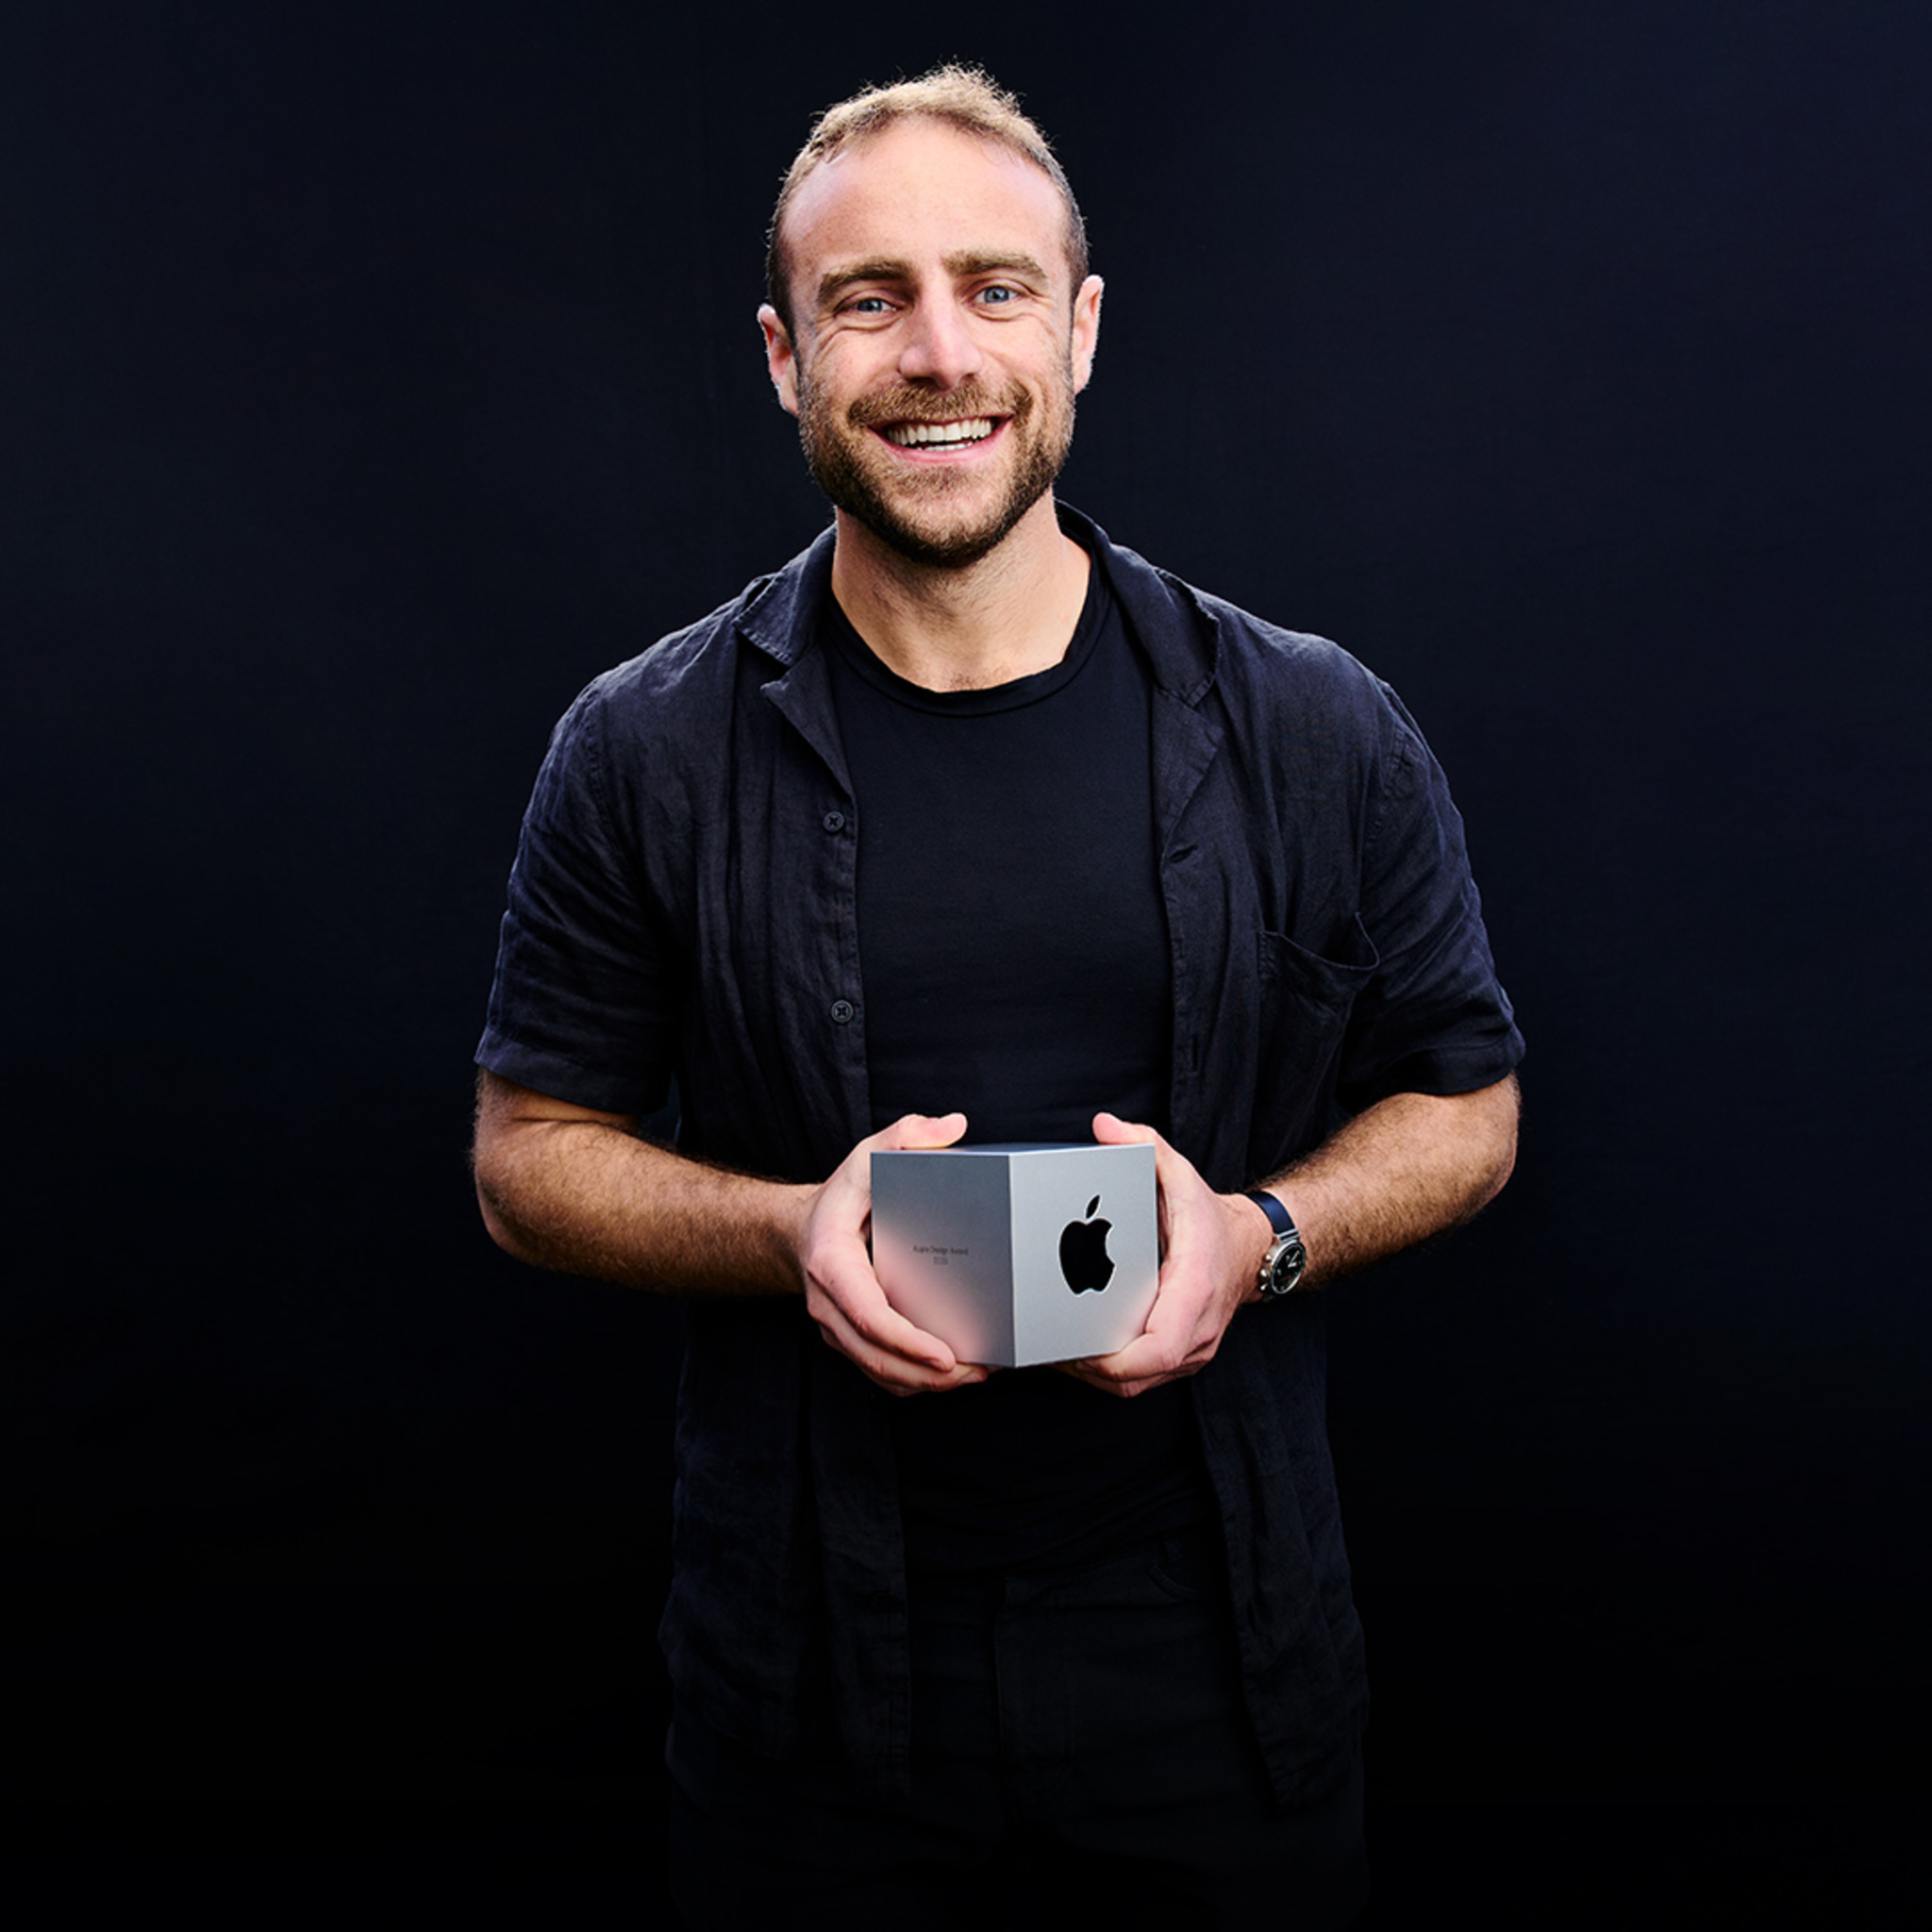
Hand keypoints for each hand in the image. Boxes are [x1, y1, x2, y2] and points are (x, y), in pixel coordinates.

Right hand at [798, 1111, 990, 1396]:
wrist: (802, 1231)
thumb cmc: (841, 1198)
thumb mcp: (867, 1156)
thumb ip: (905, 1135)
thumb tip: (951, 1127)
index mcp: (831, 1264)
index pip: (868, 1315)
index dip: (906, 1341)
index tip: (943, 1355)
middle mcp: (829, 1305)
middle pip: (877, 1357)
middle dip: (928, 1374)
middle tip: (977, 1372)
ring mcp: (838, 1328)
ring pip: (879, 1373)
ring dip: (926, 1384)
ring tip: (975, 1375)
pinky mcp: (852, 1340)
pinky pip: (881, 1372)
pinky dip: (915, 1381)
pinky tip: (952, 1375)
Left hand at [1061, 1112, 1271, 1399]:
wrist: (1250, 1249)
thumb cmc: (1211, 1219)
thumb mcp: (1182, 1173)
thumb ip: (1145, 1144)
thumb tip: (1105, 1127)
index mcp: (1193, 1291)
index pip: (1157, 1349)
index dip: (1114, 1359)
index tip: (1077, 1348)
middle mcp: (1196, 1331)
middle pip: (1138, 1377)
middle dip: (1087, 1370)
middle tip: (1045, 1346)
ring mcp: (1192, 1350)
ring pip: (1136, 1386)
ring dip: (1093, 1376)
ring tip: (1052, 1351)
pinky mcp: (1182, 1357)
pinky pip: (1142, 1380)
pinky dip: (1108, 1373)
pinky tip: (1077, 1352)